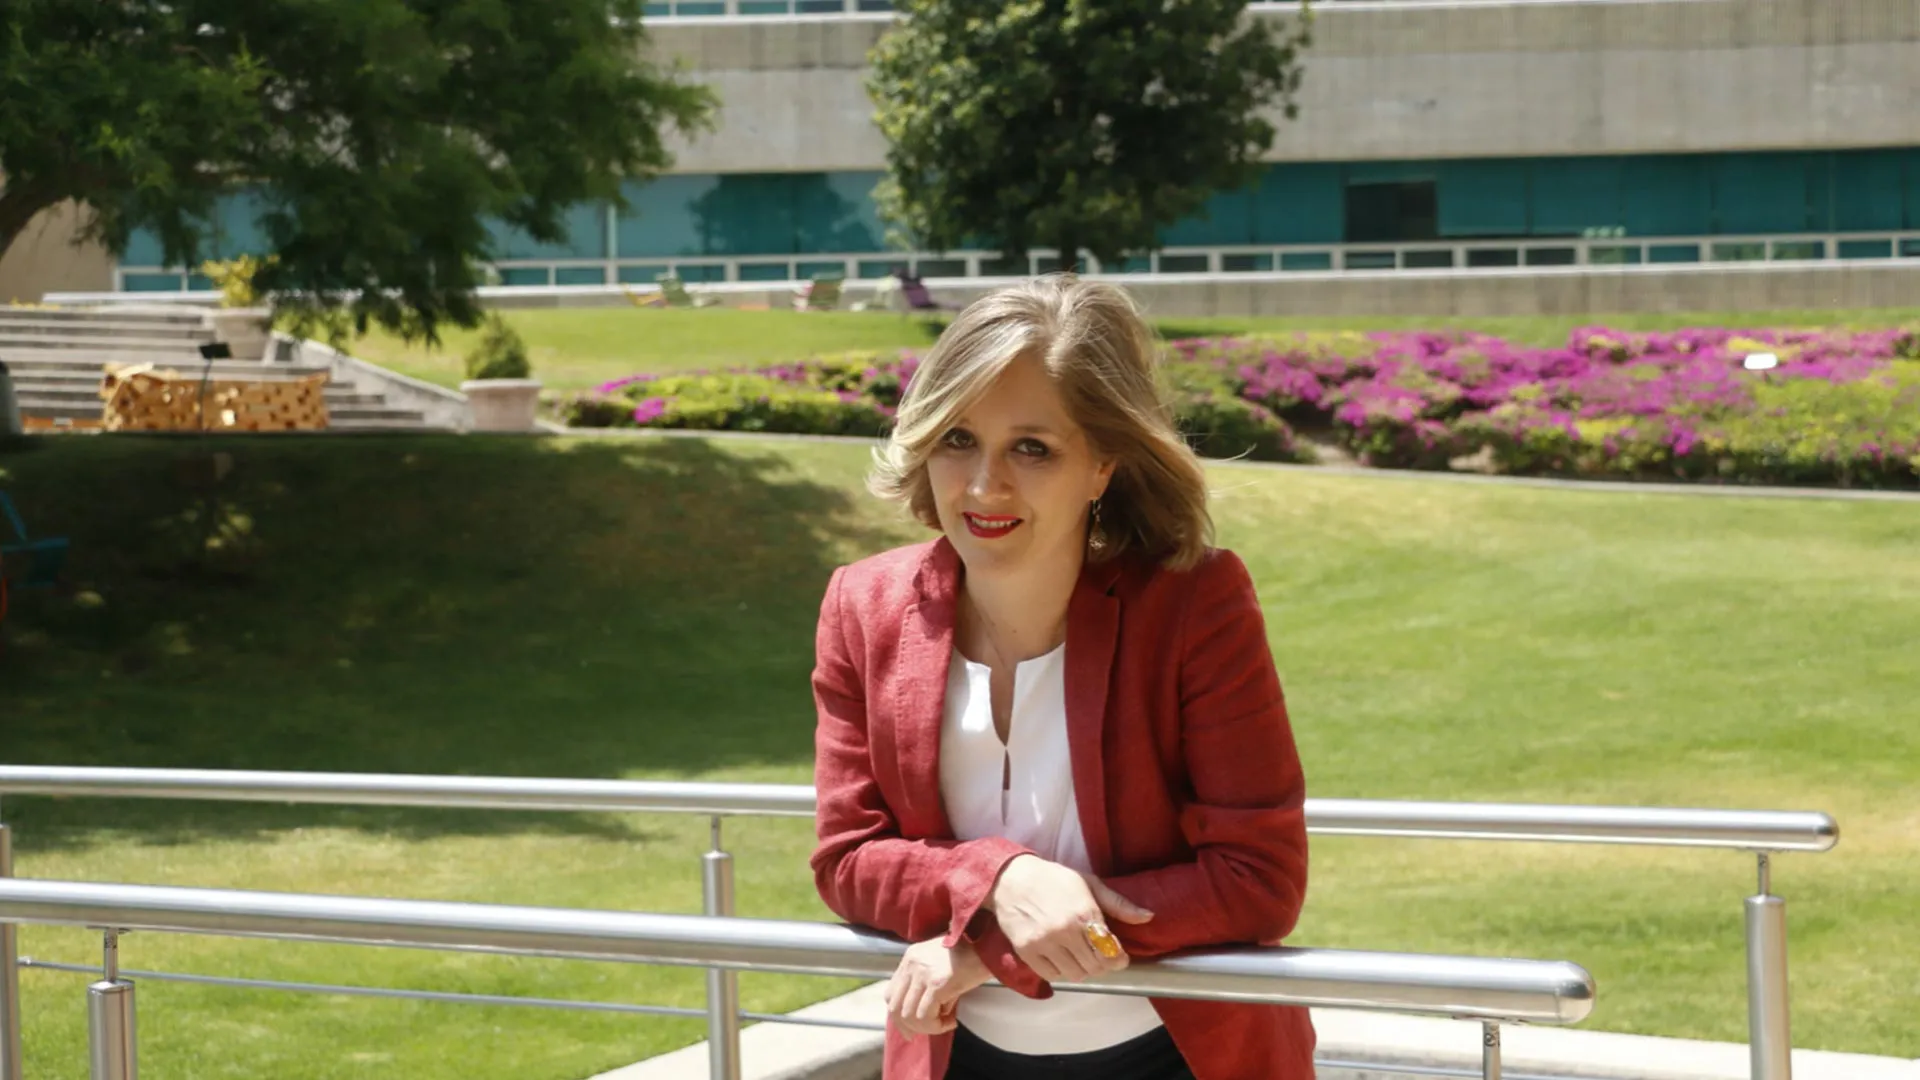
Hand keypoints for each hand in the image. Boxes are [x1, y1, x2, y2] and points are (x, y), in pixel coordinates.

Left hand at [885, 938, 988, 1038]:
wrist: (988, 943)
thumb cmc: (970, 954)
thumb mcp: (939, 963)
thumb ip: (926, 983)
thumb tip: (923, 1015)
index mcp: (910, 957)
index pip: (891, 994)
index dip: (898, 1017)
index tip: (910, 1029)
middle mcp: (911, 964)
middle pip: (896, 1007)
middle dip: (909, 1027)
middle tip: (928, 1031)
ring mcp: (922, 973)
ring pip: (910, 1015)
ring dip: (928, 1026)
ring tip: (946, 1022)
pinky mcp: (936, 983)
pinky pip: (925, 1016)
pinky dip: (937, 1025)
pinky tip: (951, 1021)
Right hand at [983, 855, 1153, 982]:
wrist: (1012, 879)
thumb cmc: (1054, 879)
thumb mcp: (1089, 883)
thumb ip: (1119, 904)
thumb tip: (1148, 917)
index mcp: (1085, 913)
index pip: (1111, 951)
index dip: (1119, 959)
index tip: (1119, 957)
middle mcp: (1065, 931)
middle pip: (1095, 966)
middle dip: (1102, 965)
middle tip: (1101, 958)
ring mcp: (1045, 943)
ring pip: (1076, 974)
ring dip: (1083, 970)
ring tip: (1082, 958)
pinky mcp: (1027, 952)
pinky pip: (1053, 975)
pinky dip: (1062, 972)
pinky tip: (1063, 959)